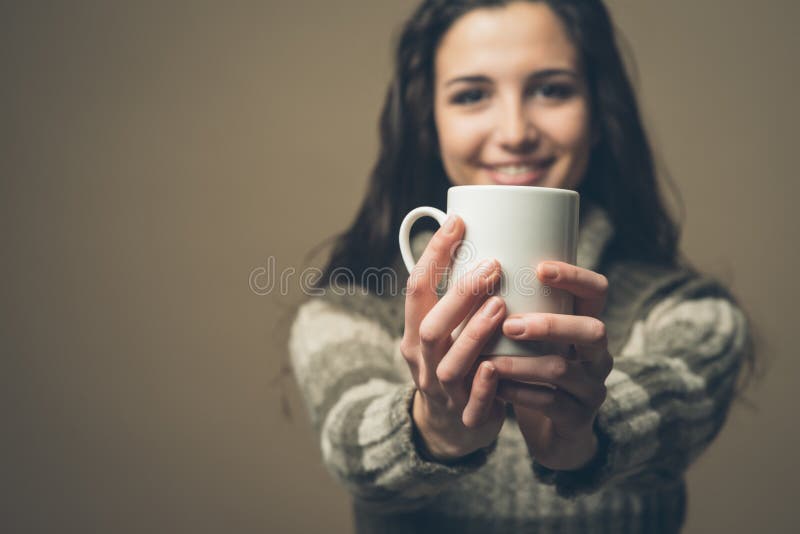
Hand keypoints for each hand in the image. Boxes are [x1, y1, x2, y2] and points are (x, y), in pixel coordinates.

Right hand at [401, 215, 507, 461]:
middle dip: (459, 295)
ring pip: (451, 363)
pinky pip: (473, 402)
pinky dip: (484, 385)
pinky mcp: (466, 416)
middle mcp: (423, 361)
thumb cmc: (455, 362)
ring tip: (501, 305)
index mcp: (416, 333)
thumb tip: (482, 235)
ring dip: (474, 333)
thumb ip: (455, 297)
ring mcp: (443, 390)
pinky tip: (496, 365)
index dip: (434, 255)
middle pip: (432, 326)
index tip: (458, 222)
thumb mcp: (444, 330)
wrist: (448, 428)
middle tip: (492, 265)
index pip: (416, 289)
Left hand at [490, 261, 612, 470]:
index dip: (575, 277)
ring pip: (564, 370)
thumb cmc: (534, 370)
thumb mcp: (535, 338)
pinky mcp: (577, 419)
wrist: (552, 431)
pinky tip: (495, 387)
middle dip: (550, 325)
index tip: (539, 268)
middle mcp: (597, 354)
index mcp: (587, 324)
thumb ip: (520, 308)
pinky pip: (550, 403)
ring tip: (490, 362)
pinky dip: (518, 393)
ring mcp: (591, 388)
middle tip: (509, 325)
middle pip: (593, 330)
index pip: (596, 291)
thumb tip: (477, 267)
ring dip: (523, 363)